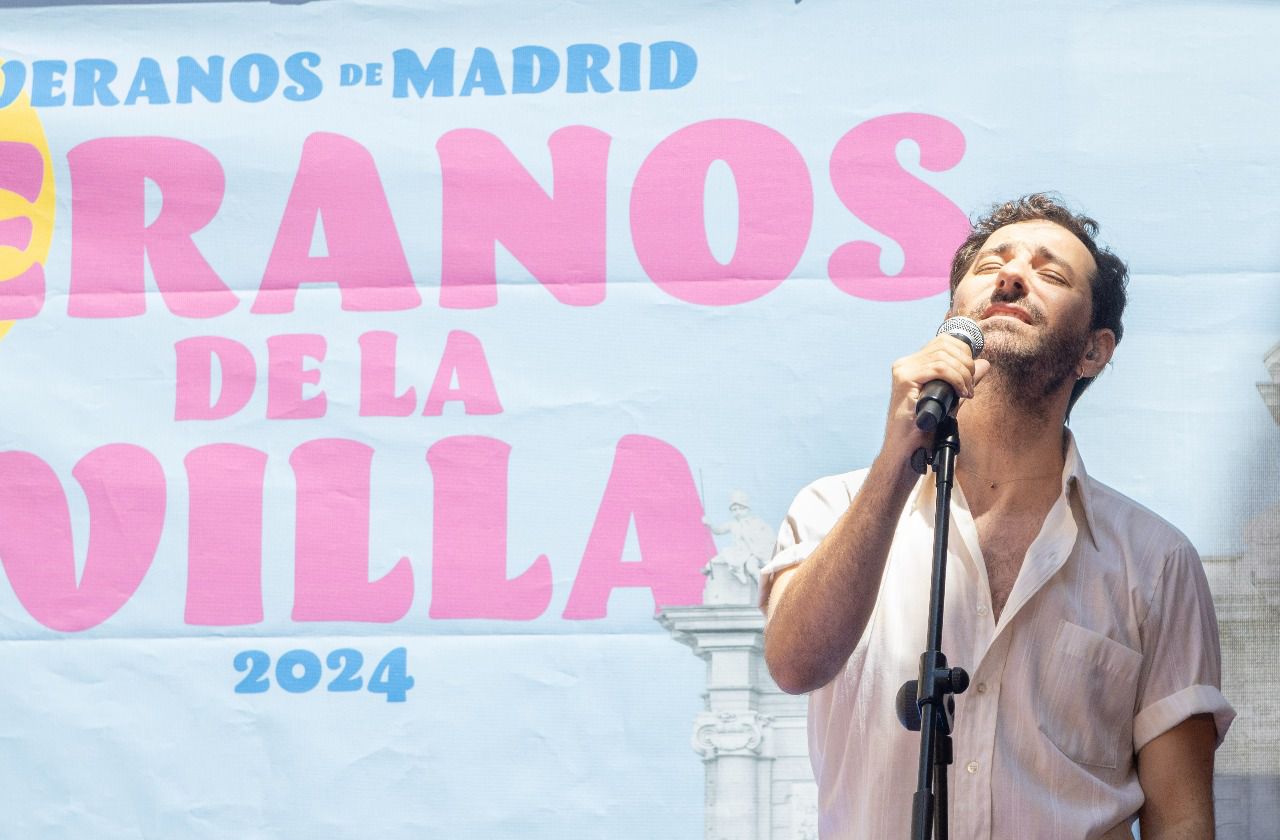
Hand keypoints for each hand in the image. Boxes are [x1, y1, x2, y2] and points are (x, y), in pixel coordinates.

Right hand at [882, 334, 991, 463]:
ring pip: (943, 356)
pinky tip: (960, 393)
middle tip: (970, 386)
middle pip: (944, 345)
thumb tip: (984, 364)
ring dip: (963, 374)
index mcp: (913, 365)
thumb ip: (964, 381)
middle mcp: (906, 364)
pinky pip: (938, 369)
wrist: (906, 451)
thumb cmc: (924, 430)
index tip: (972, 373)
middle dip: (966, 363)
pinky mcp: (904, 380)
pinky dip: (956, 379)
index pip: (943, 341)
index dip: (964, 352)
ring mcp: (903, 370)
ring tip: (966, 392)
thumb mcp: (950, 400)